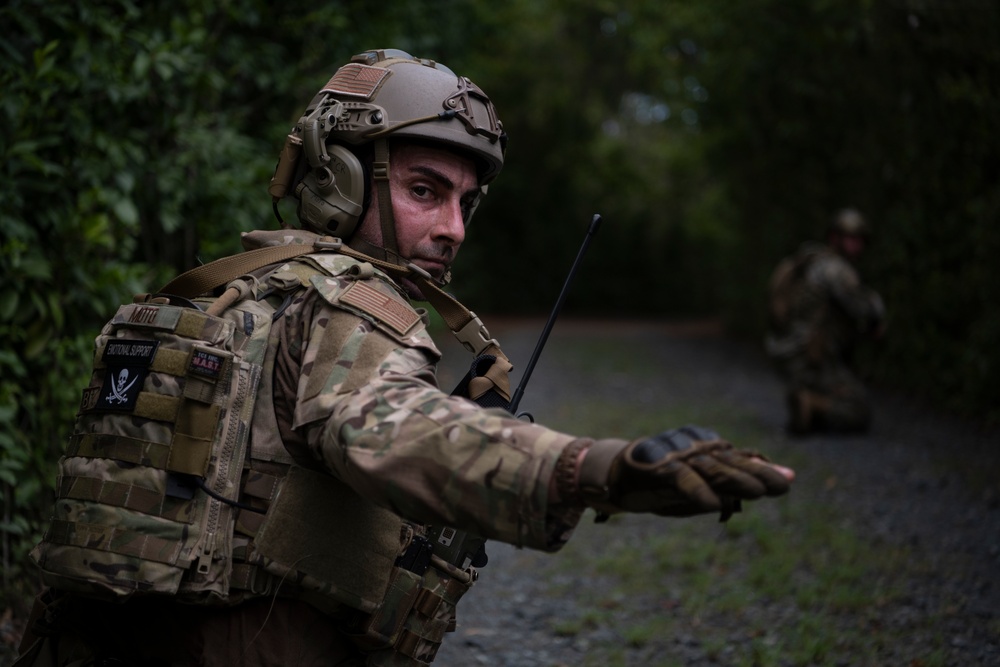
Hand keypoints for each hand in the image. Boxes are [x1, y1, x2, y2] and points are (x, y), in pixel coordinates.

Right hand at [576, 426, 792, 520]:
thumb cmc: (662, 483)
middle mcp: (694, 446)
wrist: (614, 474)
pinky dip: (696, 490)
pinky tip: (712, 504)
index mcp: (707, 448)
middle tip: (782, 485)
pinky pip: (680, 478)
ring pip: (709, 467)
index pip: (739, 459)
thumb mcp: (700, 488)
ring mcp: (675, 454)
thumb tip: (780, 482)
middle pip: (729, 462)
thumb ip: (735, 487)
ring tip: (758, 493)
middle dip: (756, 474)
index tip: (787, 480)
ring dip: (734, 480)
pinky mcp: (656, 466)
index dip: (762, 469)